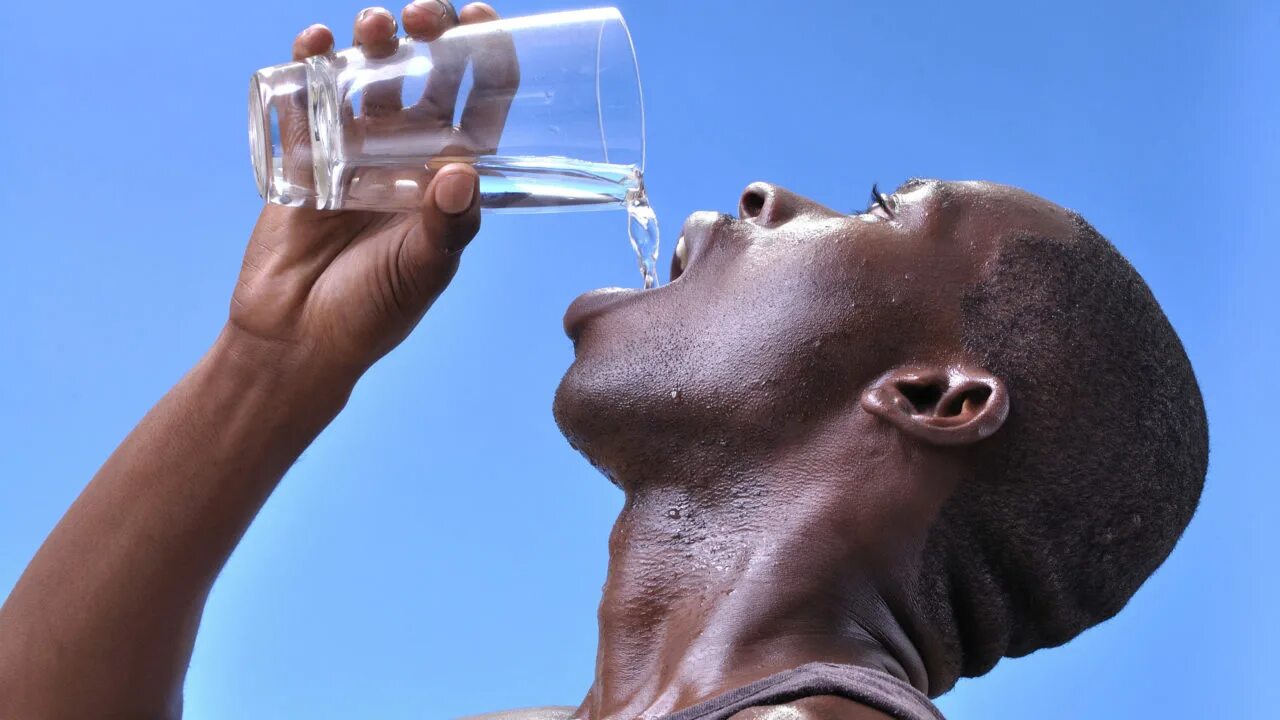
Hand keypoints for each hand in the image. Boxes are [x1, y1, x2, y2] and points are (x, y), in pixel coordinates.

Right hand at [229, 2, 509, 385]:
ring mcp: (355, 147)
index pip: (483, 101)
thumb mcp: (422, 272)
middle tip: (422, 15)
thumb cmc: (372, 312)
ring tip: (374, 27)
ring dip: (373, 36)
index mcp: (452, 175)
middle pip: (428, 72)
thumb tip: (462, 172)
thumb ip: (445, 227)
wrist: (296, 338)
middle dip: (430, 29)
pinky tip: (315, 43)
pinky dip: (310, 59)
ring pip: (370, 72)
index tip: (481, 19)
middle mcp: (408, 153)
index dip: (489, 54)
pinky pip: (308, 92)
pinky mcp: (304, 150)